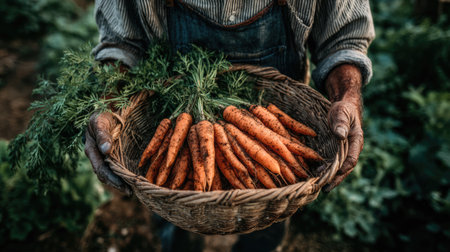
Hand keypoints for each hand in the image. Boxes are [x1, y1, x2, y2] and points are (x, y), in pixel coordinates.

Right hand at [84, 112, 131, 194]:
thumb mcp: (100, 122)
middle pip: (106, 175)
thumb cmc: (102, 114)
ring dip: (122, 181)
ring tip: (135, 189)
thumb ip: (103, 136)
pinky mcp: (113, 154)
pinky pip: (118, 166)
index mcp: (92, 150)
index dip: (113, 181)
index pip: (102, 170)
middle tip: (132, 192)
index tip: (125, 188)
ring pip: (112, 173)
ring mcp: (104, 155)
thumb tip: (106, 151)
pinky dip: (125, 173)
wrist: (106, 108)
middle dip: (118, 185)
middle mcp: (97, 155)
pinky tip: (134, 177)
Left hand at [323, 64, 363, 191]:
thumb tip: (340, 135)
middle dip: (334, 179)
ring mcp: (344, 152)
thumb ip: (341, 123)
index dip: (342, 170)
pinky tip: (314, 174)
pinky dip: (324, 169)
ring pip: (337, 168)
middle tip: (322, 188)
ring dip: (328, 176)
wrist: (343, 108)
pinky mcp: (336, 152)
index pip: (351, 160)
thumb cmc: (343, 109)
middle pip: (344, 169)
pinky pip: (331, 163)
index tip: (332, 177)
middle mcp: (351, 150)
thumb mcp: (342, 113)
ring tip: (316, 184)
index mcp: (356, 142)